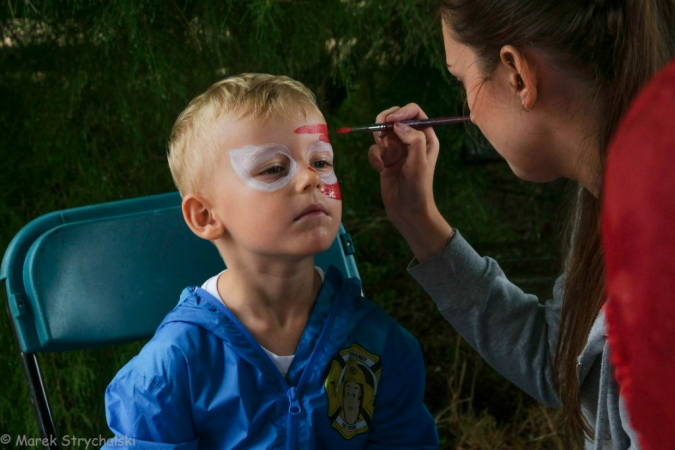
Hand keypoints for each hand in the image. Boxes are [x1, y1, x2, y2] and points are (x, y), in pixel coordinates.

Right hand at [368, 103, 452, 261]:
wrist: (407, 211)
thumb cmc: (418, 188)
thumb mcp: (419, 162)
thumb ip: (413, 139)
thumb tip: (397, 125)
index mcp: (426, 137)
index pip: (414, 112)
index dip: (401, 112)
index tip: (390, 121)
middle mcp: (412, 139)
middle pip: (395, 117)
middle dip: (384, 122)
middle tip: (379, 132)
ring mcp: (398, 149)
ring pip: (382, 132)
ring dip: (378, 142)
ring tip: (381, 156)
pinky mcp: (385, 158)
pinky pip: (375, 148)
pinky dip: (374, 157)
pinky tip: (379, 169)